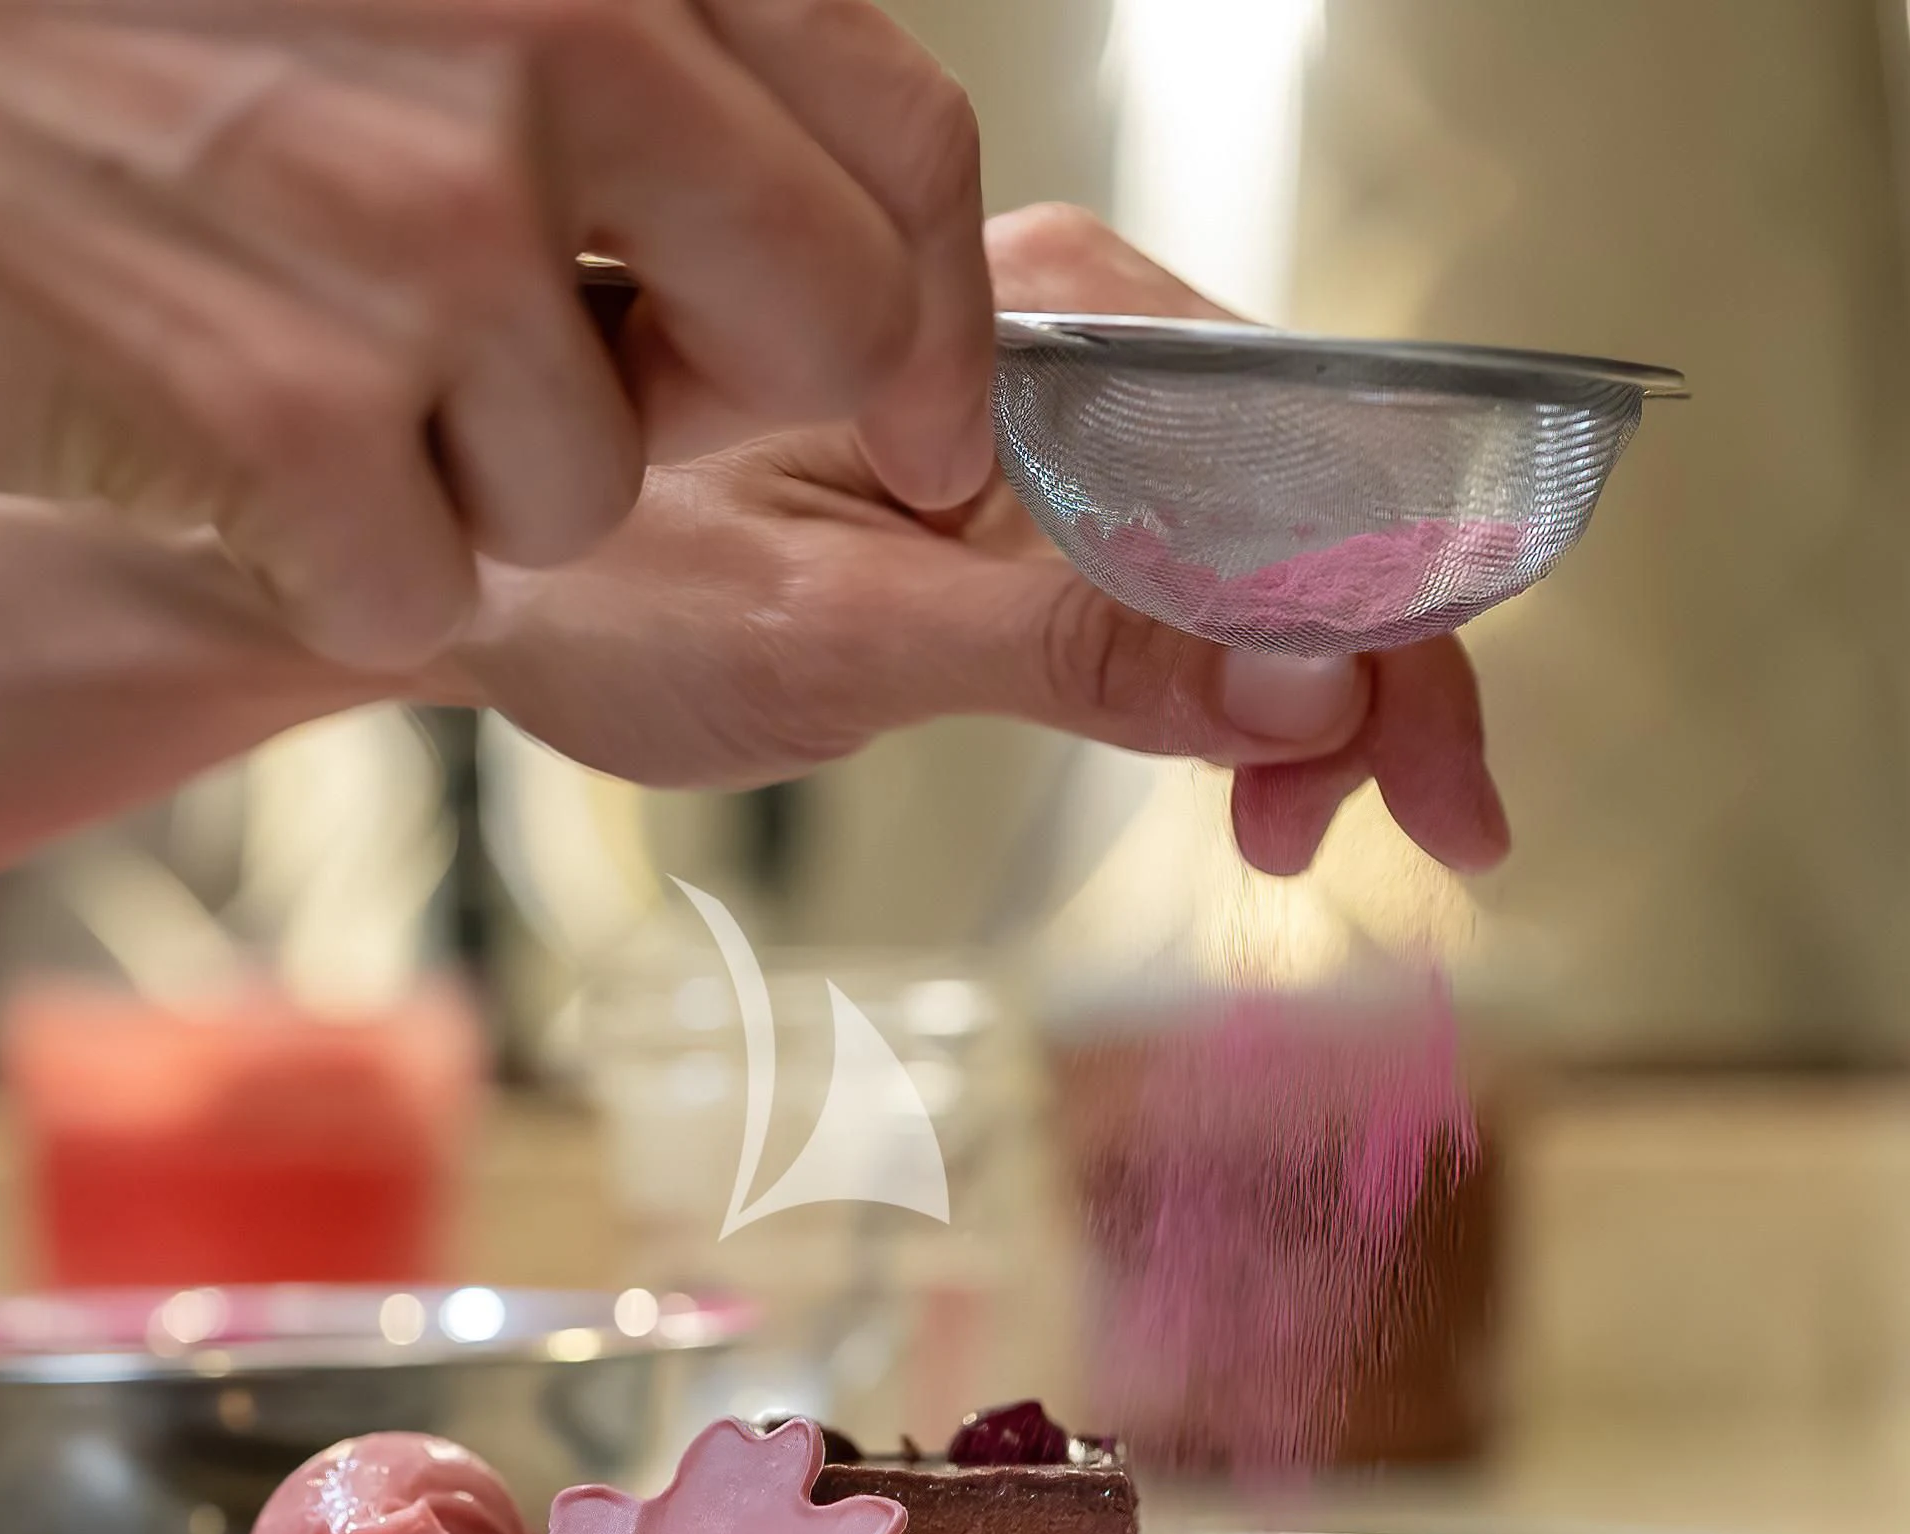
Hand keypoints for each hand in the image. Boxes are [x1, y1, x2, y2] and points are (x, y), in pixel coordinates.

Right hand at [0, 0, 993, 668]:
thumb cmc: (94, 19)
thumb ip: (626, 61)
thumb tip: (812, 233)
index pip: (901, 149)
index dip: (939, 320)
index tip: (931, 418)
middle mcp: (545, 71)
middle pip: (819, 342)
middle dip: (724, 403)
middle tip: (582, 383)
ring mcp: (428, 255)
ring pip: (593, 488)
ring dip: (470, 470)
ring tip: (295, 339)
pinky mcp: (305, 430)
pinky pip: (428, 587)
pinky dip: (333, 555)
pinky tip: (215, 429)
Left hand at [443, 205, 1508, 875]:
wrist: (478, 579)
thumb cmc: (598, 587)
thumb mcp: (839, 640)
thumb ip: (1077, 653)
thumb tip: (1310, 679)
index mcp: (1027, 318)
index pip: (1300, 456)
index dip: (1397, 628)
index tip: (1431, 789)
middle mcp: (1063, 327)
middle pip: (1312, 493)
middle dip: (1375, 676)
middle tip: (1410, 839)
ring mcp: (1053, 399)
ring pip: (1263, 541)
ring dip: (1312, 691)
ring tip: (1286, 832)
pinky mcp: (1027, 476)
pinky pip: (1186, 562)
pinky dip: (1230, 676)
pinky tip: (1245, 772)